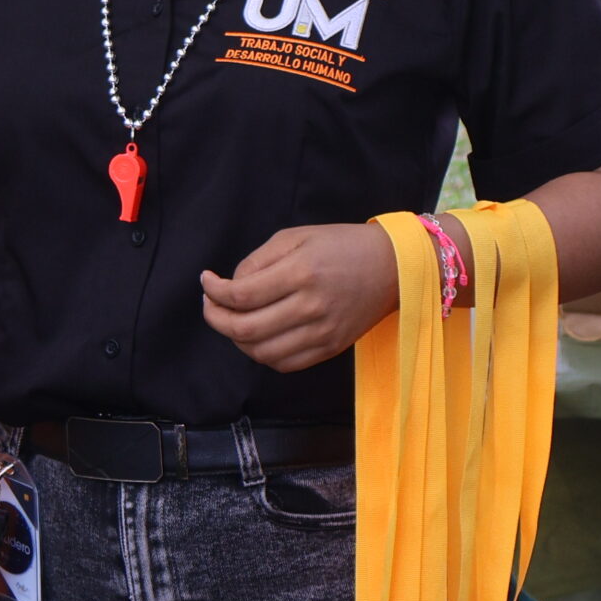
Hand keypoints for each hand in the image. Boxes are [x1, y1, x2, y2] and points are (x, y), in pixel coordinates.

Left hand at [200, 223, 400, 373]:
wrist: (393, 267)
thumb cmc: (341, 245)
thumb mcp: (296, 236)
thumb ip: (258, 260)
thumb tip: (231, 287)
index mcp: (300, 273)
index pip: (241, 295)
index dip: (214, 291)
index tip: (206, 281)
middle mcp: (311, 307)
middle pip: (245, 330)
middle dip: (216, 318)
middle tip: (210, 304)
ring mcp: (322, 333)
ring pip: (261, 352)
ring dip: (236, 339)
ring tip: (232, 319)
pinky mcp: (331, 349)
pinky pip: (285, 363)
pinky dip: (262, 354)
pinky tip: (258, 336)